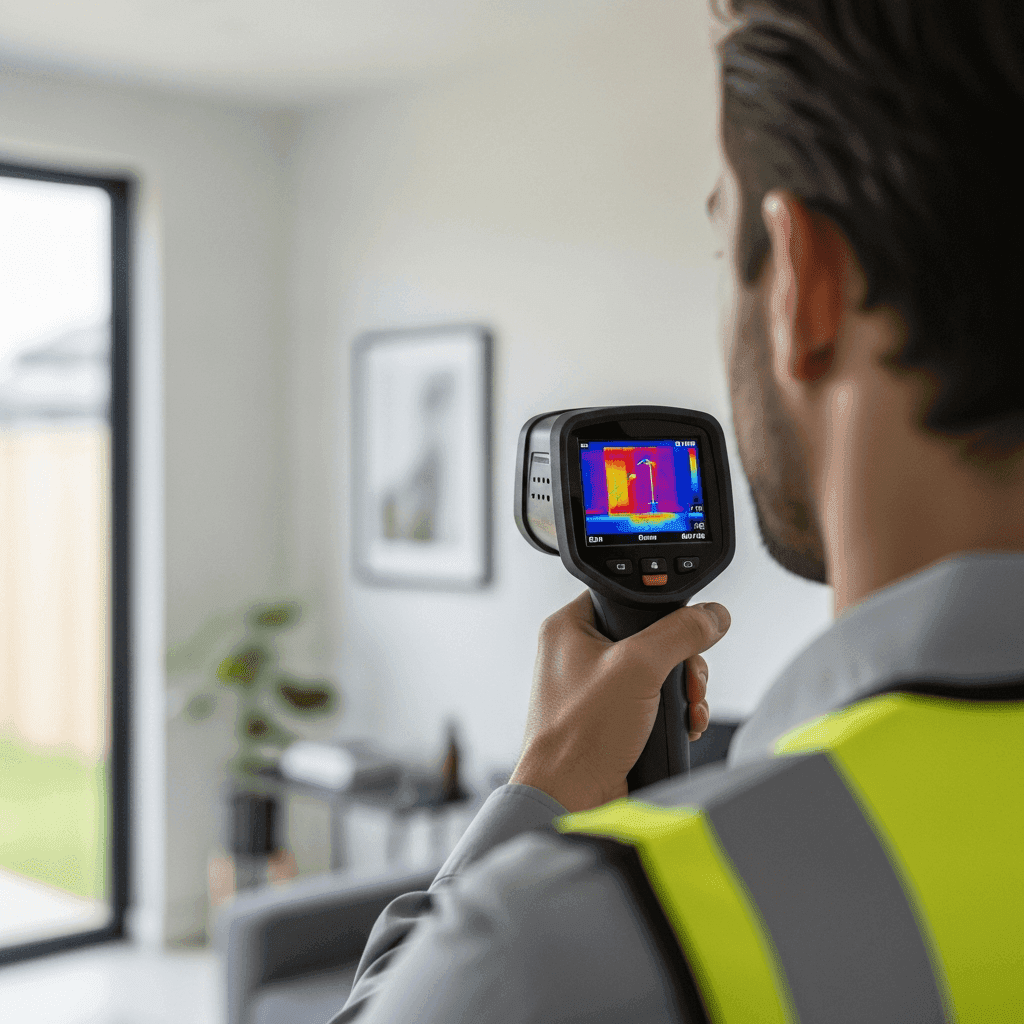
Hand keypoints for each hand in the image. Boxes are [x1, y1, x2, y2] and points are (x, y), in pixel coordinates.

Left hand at [509, 591, 730, 812]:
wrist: (572, 800)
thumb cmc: (579, 737)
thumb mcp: (638, 668)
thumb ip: (680, 633)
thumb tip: (712, 615)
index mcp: (569, 628)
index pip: (622, 596)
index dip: (658, 609)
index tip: (684, 626)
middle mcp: (578, 654)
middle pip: (650, 636)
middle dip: (680, 661)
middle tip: (688, 677)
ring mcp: (595, 688)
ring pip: (658, 671)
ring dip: (683, 690)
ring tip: (688, 707)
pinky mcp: (611, 718)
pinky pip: (655, 701)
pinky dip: (675, 712)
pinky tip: (682, 725)